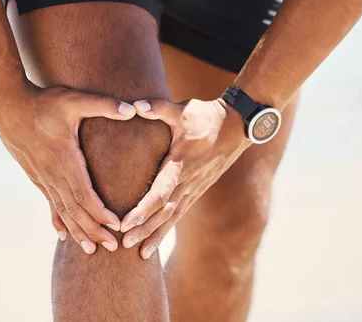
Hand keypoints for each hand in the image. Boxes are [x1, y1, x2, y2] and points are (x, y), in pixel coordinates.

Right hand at [0, 83, 136, 254]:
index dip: (100, 212)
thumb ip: (103, 105)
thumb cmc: (43, 102)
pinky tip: (62, 235)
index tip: (116, 226)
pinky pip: (50, 204)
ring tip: (91, 250)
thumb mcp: (74, 100)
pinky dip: (59, 221)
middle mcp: (52, 174)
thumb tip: (132, 109)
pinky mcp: (36, 176)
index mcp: (64, 159)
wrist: (7, 106)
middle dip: (94, 230)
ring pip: (62, 211)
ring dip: (78, 231)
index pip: (84, 194)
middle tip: (112, 247)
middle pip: (74, 210)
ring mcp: (42, 177)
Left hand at [120, 98, 250, 257]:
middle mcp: (187, 181)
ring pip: (172, 217)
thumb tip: (134, 106)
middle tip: (123, 244)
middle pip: (163, 211)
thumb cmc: (207, 116)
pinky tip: (155, 243)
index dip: (142, 210)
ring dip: (155, 235)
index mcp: (180, 163)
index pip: (160, 192)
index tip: (125, 223)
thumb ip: (158, 108)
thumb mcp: (183, 109)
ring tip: (139, 255)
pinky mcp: (197, 190)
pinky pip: (180, 214)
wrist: (237, 126)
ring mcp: (194, 188)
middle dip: (144, 229)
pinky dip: (167, 229)